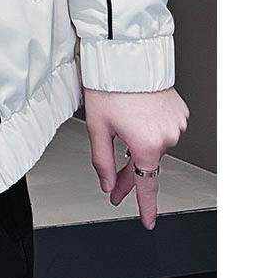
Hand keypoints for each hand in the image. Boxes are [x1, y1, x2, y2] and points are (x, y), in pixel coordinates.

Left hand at [83, 86, 188, 229]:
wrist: (127, 56)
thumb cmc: (110, 87)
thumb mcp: (97, 127)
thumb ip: (102, 161)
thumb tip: (107, 184)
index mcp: (146, 144)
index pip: (146, 185)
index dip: (145, 206)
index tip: (148, 221)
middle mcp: (167, 136)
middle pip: (146, 164)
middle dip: (128, 175)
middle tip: (114, 185)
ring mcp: (176, 124)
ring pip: (154, 145)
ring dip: (139, 146)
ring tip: (122, 127)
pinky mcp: (180, 111)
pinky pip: (163, 128)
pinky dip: (149, 129)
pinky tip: (136, 117)